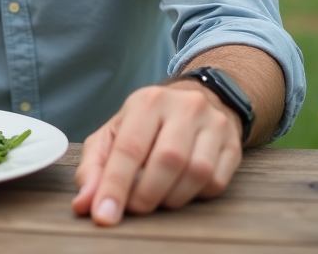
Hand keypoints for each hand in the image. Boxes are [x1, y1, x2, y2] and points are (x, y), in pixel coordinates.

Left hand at [72, 81, 242, 225]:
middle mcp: (184, 107)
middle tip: (133, 208)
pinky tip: (181, 188)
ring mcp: (213, 124)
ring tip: (156, 197)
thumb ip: (93, 168)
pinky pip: (217, 182)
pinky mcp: (233, 144)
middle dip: (146, 195)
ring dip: (171, 198)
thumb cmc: (146, 124)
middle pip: (168, 160)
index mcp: (147, 101)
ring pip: (197, 173)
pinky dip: (195, 195)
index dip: (114, 186)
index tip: (104, 215)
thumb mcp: (114, 135)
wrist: (194, 102)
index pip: (129, 148)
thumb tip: (84, 204)